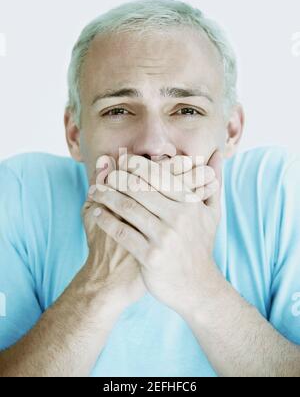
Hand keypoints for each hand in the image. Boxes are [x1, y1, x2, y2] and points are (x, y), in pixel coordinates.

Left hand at [89, 151, 222, 314]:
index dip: (138, 165)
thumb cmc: (201, 245)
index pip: (160, 176)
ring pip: (128, 208)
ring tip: (95, 191)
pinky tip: (96, 213)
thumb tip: (218, 154)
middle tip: (103, 174)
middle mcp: (179, 218)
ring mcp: (164, 238)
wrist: (198, 286)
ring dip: (107, 196)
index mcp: (191, 204)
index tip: (123, 161)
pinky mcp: (150, 257)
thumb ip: (214, 183)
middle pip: (140, 189)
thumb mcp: (212, 213)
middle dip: (118, 178)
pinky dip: (106, 220)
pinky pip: (122, 232)